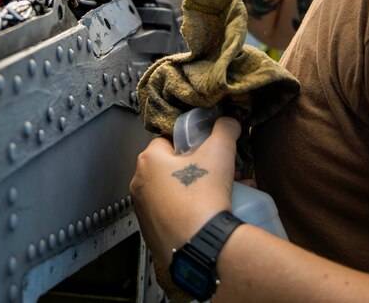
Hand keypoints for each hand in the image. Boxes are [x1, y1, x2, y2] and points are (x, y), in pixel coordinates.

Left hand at [130, 117, 240, 264]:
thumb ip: (225, 129)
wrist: (200, 245)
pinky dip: (184, 214)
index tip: (204, 153)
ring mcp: (143, 211)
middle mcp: (139, 185)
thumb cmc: (203, 197)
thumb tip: (229, 122)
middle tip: (212, 175)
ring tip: (213, 197)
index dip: (188, 145)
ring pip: (169, 193)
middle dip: (191, 170)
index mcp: (148, 160)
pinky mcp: (151, 233)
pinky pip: (169, 216)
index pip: (167, 141)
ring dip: (188, 192)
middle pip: (168, 168)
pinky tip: (203, 216)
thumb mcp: (220, 152)